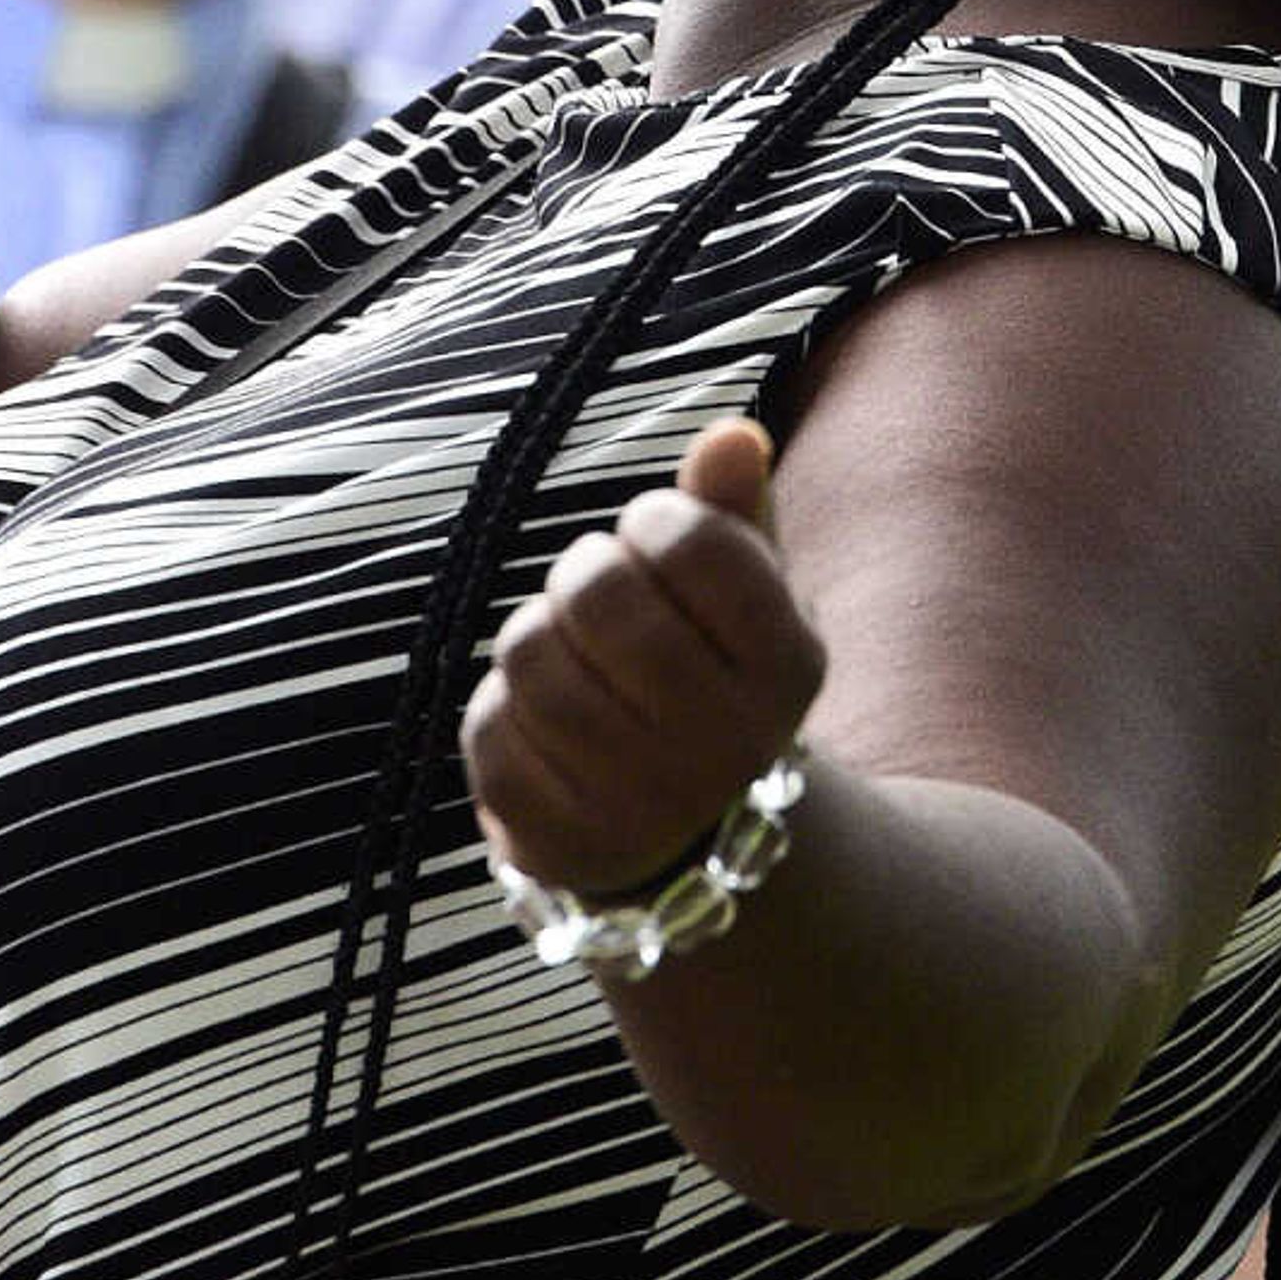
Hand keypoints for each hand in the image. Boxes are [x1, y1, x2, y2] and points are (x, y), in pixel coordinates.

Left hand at [463, 419, 826, 900]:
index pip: (696, 543)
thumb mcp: (741, 599)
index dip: (655, 519)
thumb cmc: (706, 679)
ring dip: (535, 635)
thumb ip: (733, 511)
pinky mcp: (565, 842)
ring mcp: (647, 803)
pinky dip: (504, 707)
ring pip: (532, 654)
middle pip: (602, 594)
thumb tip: (733, 434)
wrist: (690, 845)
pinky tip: (544, 724)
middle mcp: (731, 745)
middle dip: (584, 572)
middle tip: (596, 593)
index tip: (653, 537)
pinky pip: (490, 730)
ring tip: (570, 654)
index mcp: (789, 669)